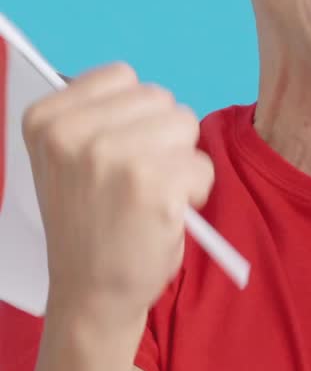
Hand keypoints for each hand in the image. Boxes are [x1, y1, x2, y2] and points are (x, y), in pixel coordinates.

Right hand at [22, 63, 213, 334]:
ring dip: (182, 161)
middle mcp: (74, 134)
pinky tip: (167, 215)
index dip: (134, 115)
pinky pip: (203, 166)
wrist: (91, 294)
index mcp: (46, 119)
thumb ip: (92, 117)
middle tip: (138, 182)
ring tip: (153, 195)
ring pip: (186, 125)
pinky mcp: (154, 187)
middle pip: (159, 98)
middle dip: (162, 136)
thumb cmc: (90, 222)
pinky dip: (197, 191)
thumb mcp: (64, 160)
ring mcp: (114, 158)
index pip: (122, 76)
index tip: (115, 154)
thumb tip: (137, 86)